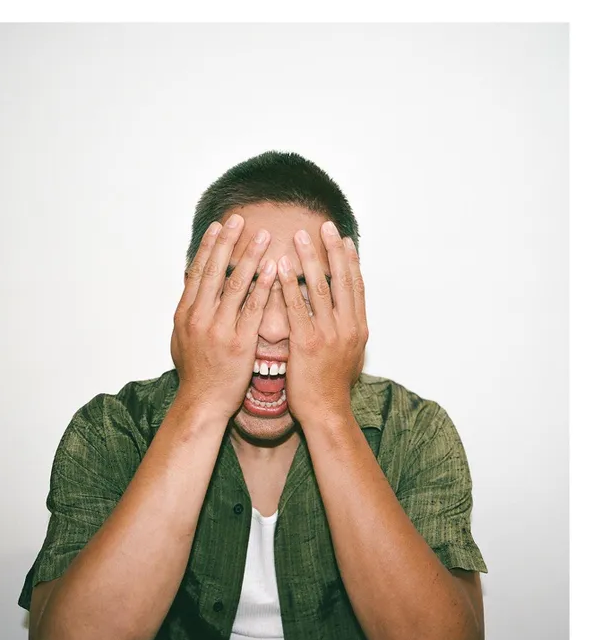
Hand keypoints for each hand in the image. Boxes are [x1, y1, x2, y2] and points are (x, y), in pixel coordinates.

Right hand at [171, 215, 276, 421]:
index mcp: (185, 314)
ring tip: (263, 235)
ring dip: (250, 257)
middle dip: (227, 242)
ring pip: (235, 285)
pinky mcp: (239, 342)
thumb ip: (189, 312)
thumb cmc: (196, 373)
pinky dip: (263, 286)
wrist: (202, 403)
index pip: (197, 272)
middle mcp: (199, 317)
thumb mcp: (181, 339)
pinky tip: (274, 270)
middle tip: (239, 219)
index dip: (208, 247)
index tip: (218, 227)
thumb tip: (191, 288)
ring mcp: (219, 329)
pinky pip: (253, 308)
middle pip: (214, 271)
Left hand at [277, 222, 367, 424]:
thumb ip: (345, 331)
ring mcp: (329, 334)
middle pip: (342, 280)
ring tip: (300, 236)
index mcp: (358, 328)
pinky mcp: (308, 344)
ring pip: (321, 288)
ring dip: (310, 259)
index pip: (356, 286)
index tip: (344, 239)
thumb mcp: (347, 355)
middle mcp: (348, 327)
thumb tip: (341, 314)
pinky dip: (290, 285)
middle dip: (333, 250)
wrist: (327, 413)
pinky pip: (297, 308)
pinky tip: (282, 267)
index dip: (350, 261)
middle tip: (325, 226)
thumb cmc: (331, 388)